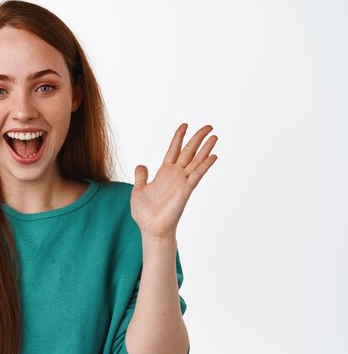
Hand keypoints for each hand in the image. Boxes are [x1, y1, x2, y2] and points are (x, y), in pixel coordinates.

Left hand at [131, 123, 217, 240]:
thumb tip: (141, 165)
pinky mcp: (186, 190)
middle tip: (208, 126)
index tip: (185, 125)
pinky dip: (205, 165)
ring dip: (206, 148)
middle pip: (188, 152)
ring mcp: (182, 182)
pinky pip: (197, 174)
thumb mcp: (138, 190)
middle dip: (197, 138)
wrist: (151, 228)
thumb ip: (141, 177)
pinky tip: (213, 155)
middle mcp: (175, 175)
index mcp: (163, 173)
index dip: (178, 137)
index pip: (173, 150)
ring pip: (196, 160)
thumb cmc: (144, 213)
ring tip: (215, 136)